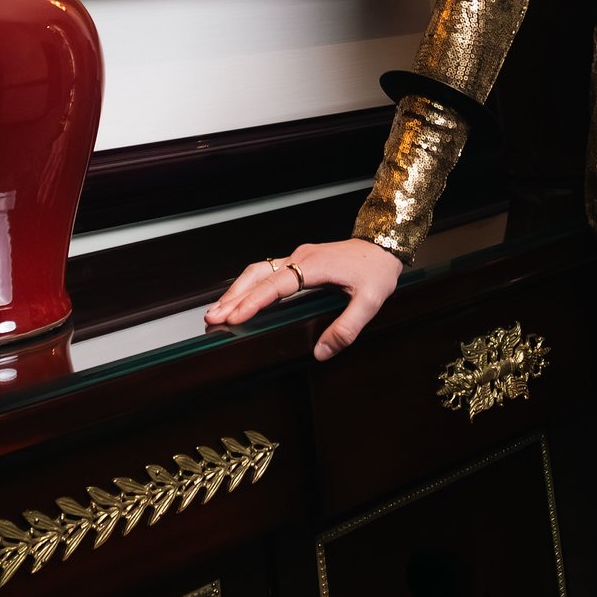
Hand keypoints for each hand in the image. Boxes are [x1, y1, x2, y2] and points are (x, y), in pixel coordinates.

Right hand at [202, 238, 404, 360]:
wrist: (383, 244)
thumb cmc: (377, 270)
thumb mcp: (370, 302)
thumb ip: (346, 328)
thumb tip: (322, 352)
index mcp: (314, 266)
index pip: (276, 285)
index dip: (253, 302)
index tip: (234, 316)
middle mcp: (301, 257)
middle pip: (258, 275)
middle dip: (233, 297)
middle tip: (213, 317)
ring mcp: (298, 256)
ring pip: (259, 270)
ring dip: (237, 289)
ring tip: (219, 309)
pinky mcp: (300, 260)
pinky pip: (267, 270)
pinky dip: (249, 284)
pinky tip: (241, 296)